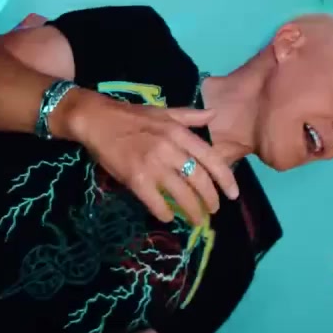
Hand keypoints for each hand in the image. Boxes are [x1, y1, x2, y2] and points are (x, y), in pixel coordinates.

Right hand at [60, 91, 238, 225]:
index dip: (225, 178)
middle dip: (210, 200)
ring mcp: (153, 164)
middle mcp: (169, 148)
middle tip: (213, 211)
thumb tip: (214, 114)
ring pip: (182, 195)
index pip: (210, 158)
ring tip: (198, 220)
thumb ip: (190, 115)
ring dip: (193, 212)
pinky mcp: (136, 178)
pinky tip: (168, 217)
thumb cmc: (132, 116)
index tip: (234, 194)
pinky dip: (165, 213)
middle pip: (199, 180)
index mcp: (178, 132)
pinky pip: (157, 203)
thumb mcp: (164, 111)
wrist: (98, 120)